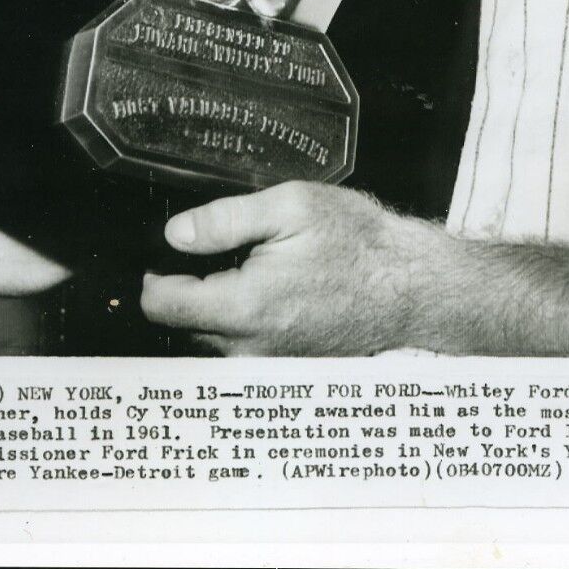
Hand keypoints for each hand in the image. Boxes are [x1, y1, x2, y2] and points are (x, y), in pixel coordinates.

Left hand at [141, 182, 439, 354]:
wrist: (413, 285)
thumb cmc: (360, 242)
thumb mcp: (291, 206)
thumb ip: (224, 220)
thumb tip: (173, 234)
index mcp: (243, 307)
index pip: (159, 306)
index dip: (155, 272)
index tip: (171, 249)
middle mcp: (250, 346)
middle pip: (182, 321)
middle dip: (190, 284)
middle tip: (224, 248)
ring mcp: (268, 360)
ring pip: (212, 333)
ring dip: (220, 300)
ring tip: (256, 264)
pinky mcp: (285, 363)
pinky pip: (243, 341)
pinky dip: (246, 315)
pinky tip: (278, 285)